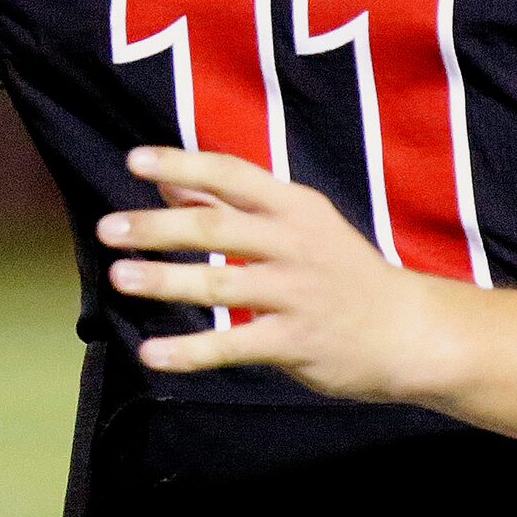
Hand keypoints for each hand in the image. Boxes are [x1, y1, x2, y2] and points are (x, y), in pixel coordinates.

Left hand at [97, 146, 473, 402]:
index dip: (181, 164)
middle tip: (108, 230)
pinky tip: (151, 354)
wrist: (409, 331)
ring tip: (118, 278)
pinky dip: (190, 352)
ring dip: (165, 281)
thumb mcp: (300, 225)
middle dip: (157, 227)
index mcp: (295, 207)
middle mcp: (295, 243)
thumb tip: (170, 186)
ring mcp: (296, 293)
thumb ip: (235, 205)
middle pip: (216, 227)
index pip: (230, 175)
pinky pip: (234, 346)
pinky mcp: (295, 342)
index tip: (134, 162)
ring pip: (220, 285)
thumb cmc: (343, 271)